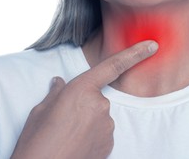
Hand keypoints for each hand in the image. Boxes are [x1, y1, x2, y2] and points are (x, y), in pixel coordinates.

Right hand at [11, 40, 157, 158]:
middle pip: (97, 97)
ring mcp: (107, 126)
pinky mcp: (110, 143)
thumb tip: (59, 83)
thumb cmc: (37, 141)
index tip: (152, 45)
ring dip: (87, 120)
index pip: (114, 66)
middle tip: (65, 120)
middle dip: (84, 104)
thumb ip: (56, 93)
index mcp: (82, 90)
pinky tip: (76, 143)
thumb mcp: (40, 111)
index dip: (135, 53)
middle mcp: (100, 105)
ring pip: (99, 115)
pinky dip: (92, 134)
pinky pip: (102, 131)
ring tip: (67, 134)